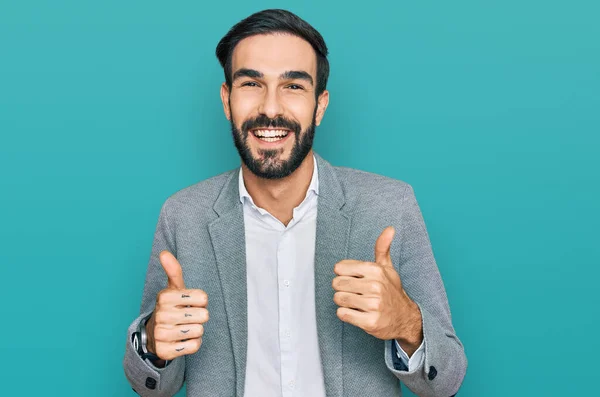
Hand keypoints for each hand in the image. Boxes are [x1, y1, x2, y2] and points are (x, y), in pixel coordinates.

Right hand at [145, 250, 209, 360]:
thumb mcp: (173, 289)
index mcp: (165, 296)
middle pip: (204, 316)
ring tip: (184, 327)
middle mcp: (161, 315)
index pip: (203, 298)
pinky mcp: (165, 351)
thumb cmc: (171, 307)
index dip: (201, 301)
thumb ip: (173, 270)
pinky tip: (182, 340)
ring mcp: (162, 334)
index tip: (190, 303)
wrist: (154, 334)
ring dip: (196, 330)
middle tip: (187, 317)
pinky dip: (193, 344)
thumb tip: (164, 253)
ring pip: (199, 331)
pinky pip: (194, 346)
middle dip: (199, 317)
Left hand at [332, 227, 422, 354]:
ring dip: (344, 302)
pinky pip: (343, 314)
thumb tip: (390, 228)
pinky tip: (358, 313)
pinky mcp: (370, 322)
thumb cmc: (391, 291)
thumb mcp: (387, 268)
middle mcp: (375, 286)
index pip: (339, 268)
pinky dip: (346, 314)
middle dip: (342, 289)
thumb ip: (382, 247)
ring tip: (357, 303)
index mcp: (375, 270)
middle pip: (337, 283)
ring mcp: (373, 304)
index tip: (353, 279)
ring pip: (339, 299)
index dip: (343, 274)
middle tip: (355, 293)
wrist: (405, 318)